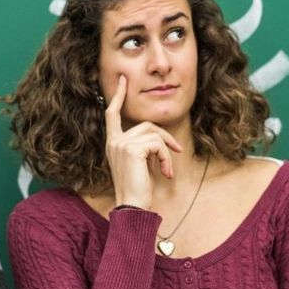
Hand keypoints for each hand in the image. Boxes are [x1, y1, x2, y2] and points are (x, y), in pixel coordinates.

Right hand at [104, 75, 182, 208]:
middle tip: (177, 151)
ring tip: (167, 170)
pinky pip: (157, 144)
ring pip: (154, 134)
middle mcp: (113, 141)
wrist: (132, 207)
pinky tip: (165, 172)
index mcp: (112, 143)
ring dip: (166, 151)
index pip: (111, 114)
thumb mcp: (138, 164)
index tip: (123, 81)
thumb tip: (160, 138)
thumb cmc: (137, 189)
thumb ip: (142, 147)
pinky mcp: (132, 149)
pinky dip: (166, 157)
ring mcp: (121, 144)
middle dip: (165, 137)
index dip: (118, 96)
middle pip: (146, 125)